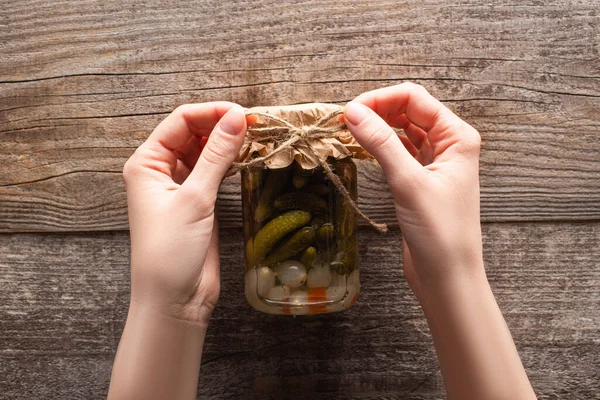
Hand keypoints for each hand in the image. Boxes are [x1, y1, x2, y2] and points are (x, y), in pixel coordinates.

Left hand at [122, 102, 246, 323]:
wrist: (174, 299)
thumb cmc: (170, 251)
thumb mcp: (194, 199)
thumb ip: (216, 156)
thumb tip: (237, 118)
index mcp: (146, 163)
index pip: (180, 122)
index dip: (211, 113)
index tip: (243, 113)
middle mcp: (160, 170)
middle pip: (193, 133)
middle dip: (221, 125)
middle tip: (255, 124)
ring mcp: (180, 186)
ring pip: (205, 151)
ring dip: (227, 142)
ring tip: (256, 137)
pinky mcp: (198, 201)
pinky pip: (214, 171)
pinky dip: (230, 161)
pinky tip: (247, 156)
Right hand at [343, 83, 482, 298]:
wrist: (447, 278)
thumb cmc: (440, 233)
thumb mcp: (408, 183)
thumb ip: (381, 143)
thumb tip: (353, 112)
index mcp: (457, 137)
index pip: (415, 99)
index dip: (380, 99)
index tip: (349, 111)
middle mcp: (449, 145)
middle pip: (408, 110)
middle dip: (377, 110)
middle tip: (344, 121)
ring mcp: (435, 163)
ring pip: (401, 130)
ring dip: (377, 127)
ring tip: (348, 131)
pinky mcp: (420, 180)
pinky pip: (398, 151)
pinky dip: (380, 146)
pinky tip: (362, 147)